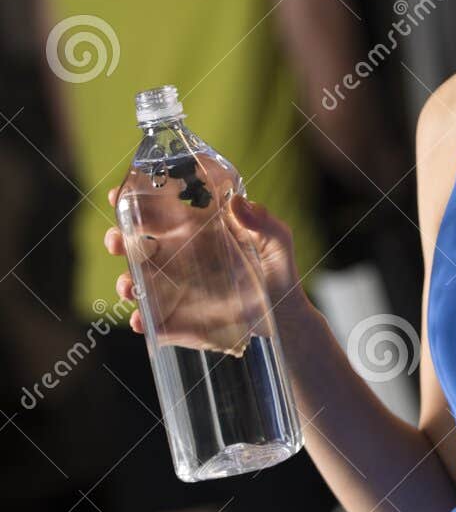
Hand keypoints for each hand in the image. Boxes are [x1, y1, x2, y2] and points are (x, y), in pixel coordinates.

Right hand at [104, 186, 303, 353]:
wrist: (283, 318)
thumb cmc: (278, 272)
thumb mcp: (278, 243)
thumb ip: (263, 221)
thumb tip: (239, 202)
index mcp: (196, 227)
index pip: (160, 206)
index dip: (139, 195)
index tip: (122, 191)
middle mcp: (178, 254)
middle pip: (136, 241)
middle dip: (118, 237)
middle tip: (116, 239)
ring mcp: (174, 286)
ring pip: (136, 279)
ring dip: (126, 280)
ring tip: (129, 286)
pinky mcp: (177, 317)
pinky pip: (151, 319)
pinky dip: (142, 319)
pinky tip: (142, 320)